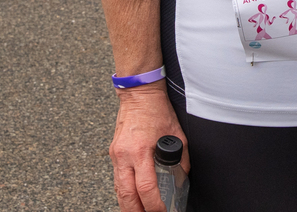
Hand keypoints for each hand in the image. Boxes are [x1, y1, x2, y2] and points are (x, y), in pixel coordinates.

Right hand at [111, 83, 187, 211]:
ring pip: (119, 191)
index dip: (154, 204)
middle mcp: (125, 156)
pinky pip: (117, 180)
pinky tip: (132, 200)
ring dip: (129, 206)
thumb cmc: (158, 111)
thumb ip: (181, 157)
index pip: (146, 187)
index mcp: (141, 151)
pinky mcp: (113, 155)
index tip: (162, 211)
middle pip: (127, 196)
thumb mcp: (177, 134)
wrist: (139, 95)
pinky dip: (124, 193)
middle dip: (138, 211)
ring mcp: (116, 156)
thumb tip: (182, 177)